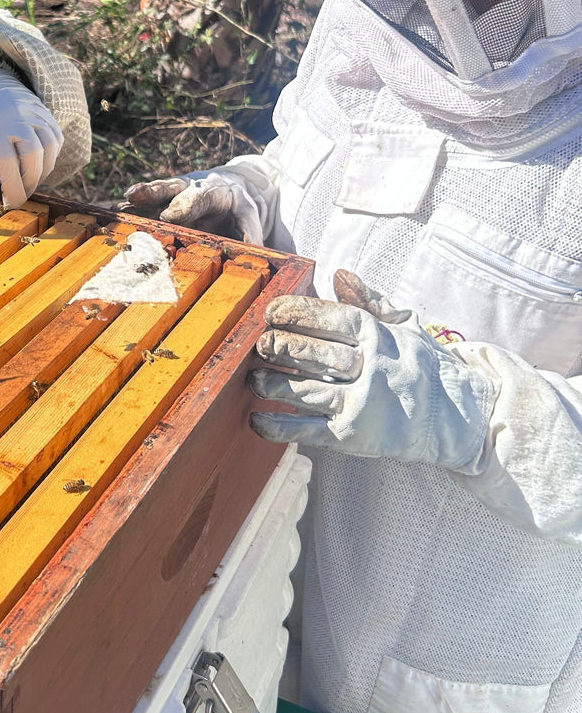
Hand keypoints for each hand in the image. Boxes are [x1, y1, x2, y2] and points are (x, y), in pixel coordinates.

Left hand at [0, 66, 63, 208]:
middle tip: (20, 196)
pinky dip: (52, 155)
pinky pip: (56, 136)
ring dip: (43, 171)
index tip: (9, 203)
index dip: (13, 188)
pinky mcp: (43, 110)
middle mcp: (17, 119)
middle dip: (30, 184)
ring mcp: (33, 113)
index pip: (9, 165)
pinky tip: (39, 164)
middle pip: (33, 158)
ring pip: (49, 148)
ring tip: (30, 182)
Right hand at [124, 169, 264, 243]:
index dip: (183, 206)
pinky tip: (111, 216)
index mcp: (214, 192)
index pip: (199, 197)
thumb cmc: (237, 204)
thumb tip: (253, 250)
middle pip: (170, 188)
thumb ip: (250, 231)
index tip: (168, 216)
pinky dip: (130, 211)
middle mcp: (189, 189)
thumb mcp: (248, 214)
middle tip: (133, 197)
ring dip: (136, 202)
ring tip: (117, 208)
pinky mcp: (162, 202)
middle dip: (152, 193)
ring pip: (153, 195)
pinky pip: (144, 206)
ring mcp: (173, 195)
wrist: (229, 188)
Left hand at [247, 270, 492, 468]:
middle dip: (283, 346)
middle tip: (258, 343)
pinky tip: (257, 419)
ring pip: (310, 391)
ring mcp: (363, 404)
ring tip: (253, 379)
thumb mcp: (406, 326)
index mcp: (380, 336)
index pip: (334, 319)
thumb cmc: (426, 366)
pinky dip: (282, 427)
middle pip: (318, 354)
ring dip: (276, 384)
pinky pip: (311, 431)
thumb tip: (340, 275)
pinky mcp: (354, 437)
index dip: (299, 312)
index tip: (271, 310)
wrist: (460, 417)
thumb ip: (370, 301)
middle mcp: (371, 368)